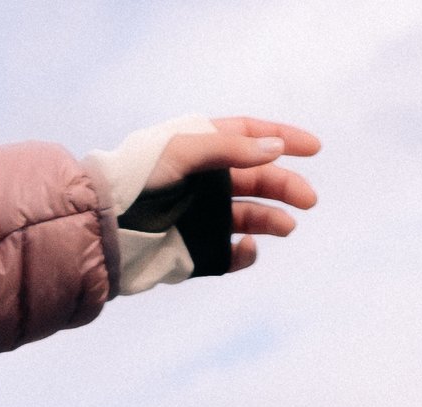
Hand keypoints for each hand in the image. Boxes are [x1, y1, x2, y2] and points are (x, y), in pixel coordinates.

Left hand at [146, 116, 319, 267]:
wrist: (108, 229)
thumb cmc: (140, 180)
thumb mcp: (185, 152)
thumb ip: (231, 150)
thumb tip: (275, 149)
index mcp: (202, 148)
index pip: (250, 137)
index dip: (282, 139)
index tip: (313, 148)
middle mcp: (206, 182)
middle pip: (257, 179)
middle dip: (285, 186)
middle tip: (308, 199)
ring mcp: (203, 218)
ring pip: (249, 216)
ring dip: (272, 219)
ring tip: (287, 226)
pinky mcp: (197, 252)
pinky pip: (230, 253)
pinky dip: (245, 253)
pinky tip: (249, 249)